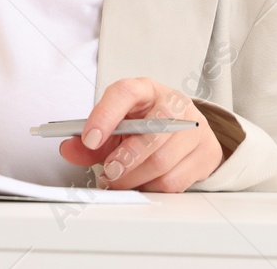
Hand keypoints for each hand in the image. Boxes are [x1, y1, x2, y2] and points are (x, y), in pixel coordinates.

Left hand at [57, 77, 224, 192]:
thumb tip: (69, 149)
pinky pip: (176, 181)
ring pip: (162, 162)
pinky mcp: (207, 152)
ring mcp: (195, 127)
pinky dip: (152, 188)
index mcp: (145, 89)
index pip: (124, 93)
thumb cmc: (145, 124)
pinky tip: (143, 183)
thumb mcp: (116, 126)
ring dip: (135, 179)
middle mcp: (174, 104)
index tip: (88, 138)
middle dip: (124, 159)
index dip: (104, 116)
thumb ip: (90, 139)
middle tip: (109, 172)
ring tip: (121, 181)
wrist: (183, 128)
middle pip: (151, 133)